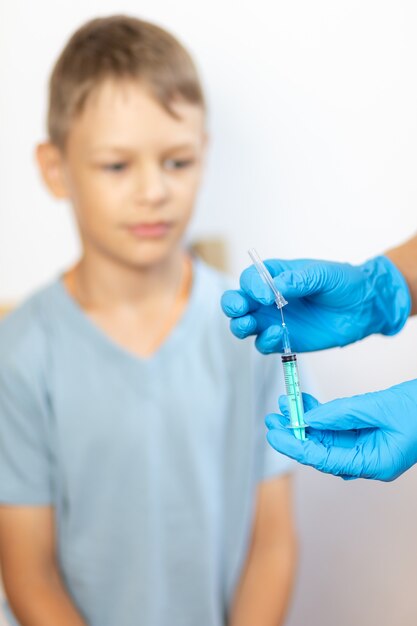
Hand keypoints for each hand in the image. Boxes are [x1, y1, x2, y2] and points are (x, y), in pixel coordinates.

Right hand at [221, 256, 409, 353]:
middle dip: (231, 305)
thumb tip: (276, 286)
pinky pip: (264, 344)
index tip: (266, 295)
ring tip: (250, 325)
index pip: (249, 279)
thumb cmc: (343, 283)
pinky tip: (280, 335)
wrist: (364, 307)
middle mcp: (267, 299)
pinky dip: (266, 342)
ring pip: (243, 326)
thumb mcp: (324, 275)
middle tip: (240, 309)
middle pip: (236, 302)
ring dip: (240, 326)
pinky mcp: (283, 340)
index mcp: (274, 275)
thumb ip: (299, 280)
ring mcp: (272, 320)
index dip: (251, 286)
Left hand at [265, 380, 416, 480]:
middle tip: (272, 419)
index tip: (274, 433)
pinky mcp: (367, 435)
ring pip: (326, 438)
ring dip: (304, 422)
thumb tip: (310, 417)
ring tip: (283, 406)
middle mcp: (367, 460)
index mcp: (373, 464)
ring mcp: (367, 448)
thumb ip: (342, 413)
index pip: (324, 459)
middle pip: (321, 450)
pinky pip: (337, 427)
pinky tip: (305, 403)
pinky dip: (320, 415)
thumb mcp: (379, 408)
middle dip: (295, 434)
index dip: (295, 446)